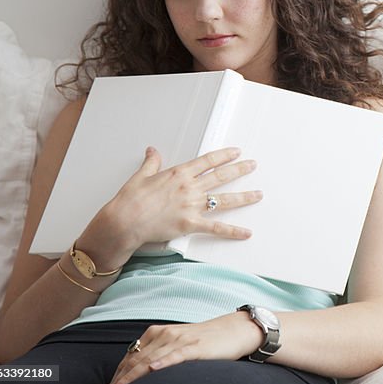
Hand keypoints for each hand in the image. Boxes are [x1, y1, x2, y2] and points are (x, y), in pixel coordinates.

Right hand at [96, 146, 262, 253]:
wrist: (124, 221)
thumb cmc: (129, 200)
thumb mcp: (141, 176)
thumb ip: (152, 162)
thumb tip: (152, 150)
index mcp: (179, 174)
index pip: (208, 161)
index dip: (224, 156)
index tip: (236, 152)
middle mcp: (189, 188)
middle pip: (221, 176)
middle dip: (240, 170)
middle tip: (253, 165)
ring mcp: (192, 206)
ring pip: (224, 200)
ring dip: (244, 197)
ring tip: (258, 194)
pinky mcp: (191, 224)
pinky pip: (216, 228)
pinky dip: (233, 231)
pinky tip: (246, 232)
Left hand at [106, 311, 263, 383]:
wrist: (234, 330)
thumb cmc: (206, 339)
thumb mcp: (178, 342)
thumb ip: (159, 352)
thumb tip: (141, 370)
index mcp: (159, 332)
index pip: (132, 355)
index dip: (119, 372)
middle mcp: (167, 334)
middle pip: (137, 359)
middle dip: (121, 378)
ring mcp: (181, 340)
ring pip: (151, 359)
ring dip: (133, 376)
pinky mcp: (196, 347)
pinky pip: (176, 355)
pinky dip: (163, 362)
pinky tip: (153, 370)